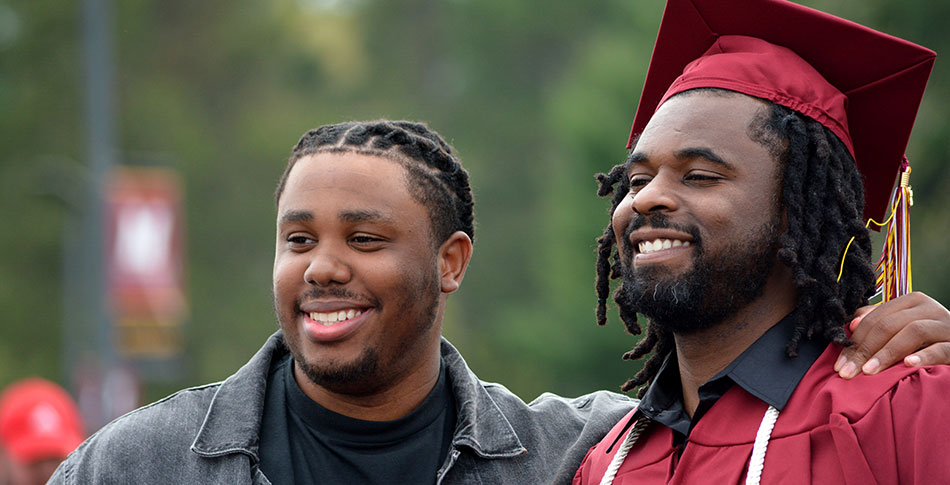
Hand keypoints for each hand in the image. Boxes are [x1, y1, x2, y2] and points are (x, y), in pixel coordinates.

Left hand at [834, 291, 949, 378]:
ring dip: (887, 353)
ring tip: (869, 372)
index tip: (839, 364)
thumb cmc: (928, 342)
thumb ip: (879, 323)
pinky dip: (924, 356)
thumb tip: (852, 323)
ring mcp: (947, 326)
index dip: (855, 340)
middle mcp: (930, 309)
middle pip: (889, 324)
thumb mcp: (902, 329)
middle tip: (848, 372)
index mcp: (911, 302)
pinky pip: (942, 348)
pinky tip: (907, 365)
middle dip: (864, 349)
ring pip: (913, 332)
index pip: (876, 317)